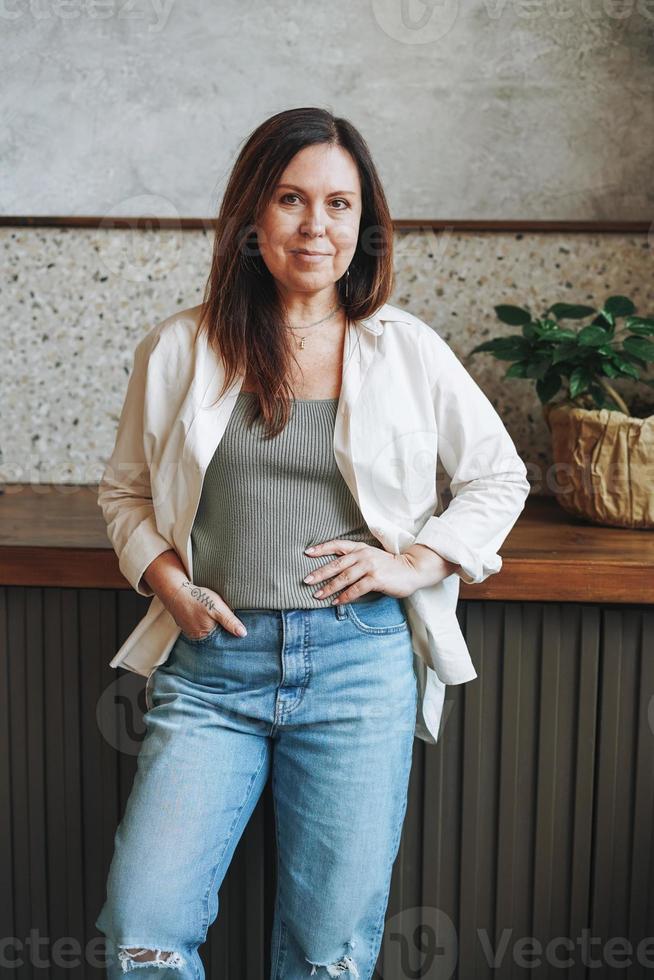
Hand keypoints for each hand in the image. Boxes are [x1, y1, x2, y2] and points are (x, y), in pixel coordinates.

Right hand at [168, 580, 247, 637]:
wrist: (175, 591)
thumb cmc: (197, 598)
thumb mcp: (217, 607)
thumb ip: (230, 621)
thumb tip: (243, 634)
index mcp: (207, 635)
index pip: (223, 640)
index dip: (231, 634)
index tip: (238, 629)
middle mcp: (198, 637)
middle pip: (215, 637)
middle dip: (222, 630)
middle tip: (226, 619)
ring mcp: (191, 632)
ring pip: (208, 632)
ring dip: (213, 627)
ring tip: (215, 617)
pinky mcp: (186, 626)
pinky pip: (199, 628)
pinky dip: (204, 623)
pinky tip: (206, 616)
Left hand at [302, 540, 455, 602]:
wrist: (412, 570)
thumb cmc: (390, 567)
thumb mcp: (372, 558)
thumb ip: (356, 561)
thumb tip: (336, 572)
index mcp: (361, 548)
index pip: (337, 545)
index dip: (322, 548)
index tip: (307, 553)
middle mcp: (364, 555)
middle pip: (336, 564)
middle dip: (320, 573)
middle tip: (306, 580)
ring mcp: (370, 566)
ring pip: (344, 578)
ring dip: (329, 588)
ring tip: (318, 595)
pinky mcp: (376, 579)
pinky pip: (355, 589)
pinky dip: (345, 597)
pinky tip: (336, 602)